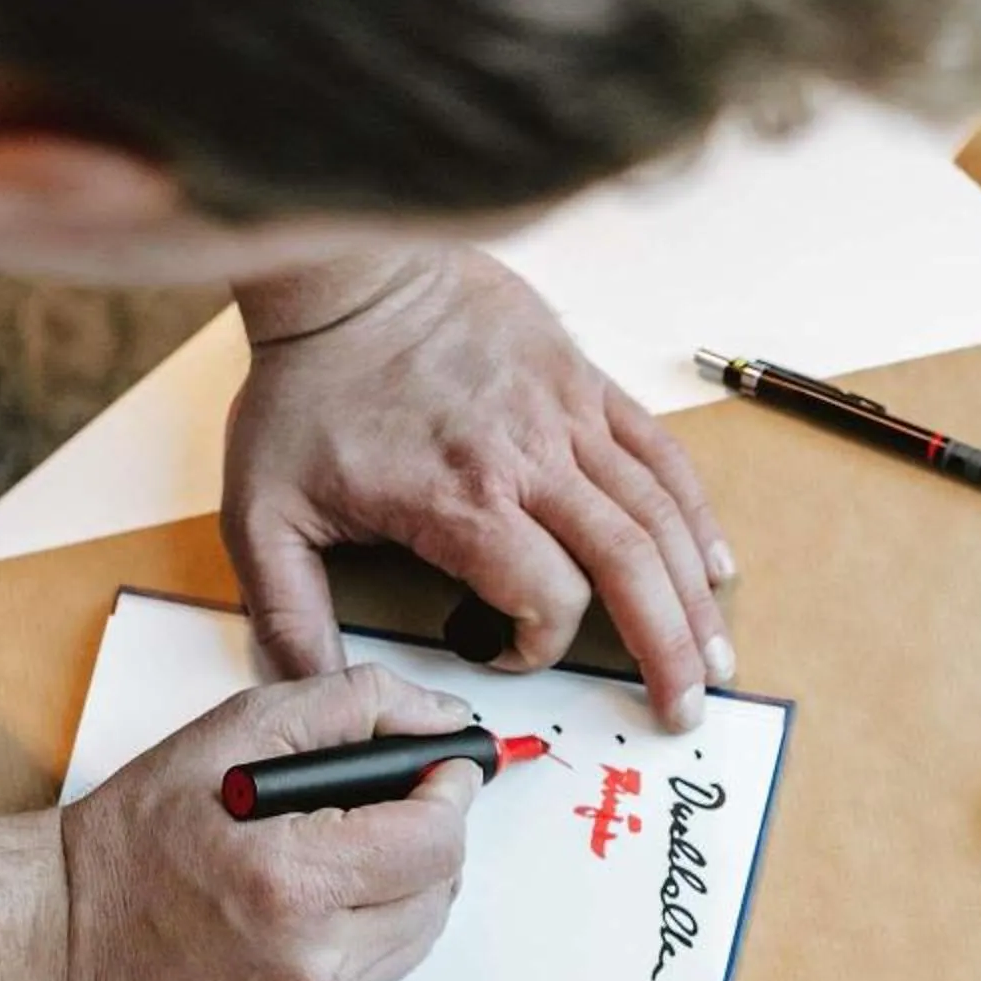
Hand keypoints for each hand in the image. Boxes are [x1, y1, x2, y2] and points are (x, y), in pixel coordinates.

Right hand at [58, 666, 478, 980]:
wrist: (58, 937)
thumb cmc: (134, 838)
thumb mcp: (237, 733)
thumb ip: (354, 708)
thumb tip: (442, 721)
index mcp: (292, 883)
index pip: (436, 840)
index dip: (450, 793)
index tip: (445, 770)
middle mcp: (311, 962)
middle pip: (441, 890)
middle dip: (431, 837)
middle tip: (395, 805)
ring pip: (421, 937)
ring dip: (408, 887)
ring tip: (353, 852)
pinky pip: (382, 978)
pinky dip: (374, 933)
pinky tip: (327, 903)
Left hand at [223, 247, 734, 731]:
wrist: (349, 274)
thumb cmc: (309, 388)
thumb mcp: (263, 512)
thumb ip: (286, 614)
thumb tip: (304, 692)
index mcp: (461, 499)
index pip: (546, 598)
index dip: (540, 646)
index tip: (507, 654)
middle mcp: (532, 459)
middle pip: (629, 567)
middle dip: (667, 647)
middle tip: (687, 706)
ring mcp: (569, 417)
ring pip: (659, 517)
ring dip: (695, 595)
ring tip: (717, 655)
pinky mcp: (586, 384)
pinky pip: (661, 454)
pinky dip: (695, 514)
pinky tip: (714, 563)